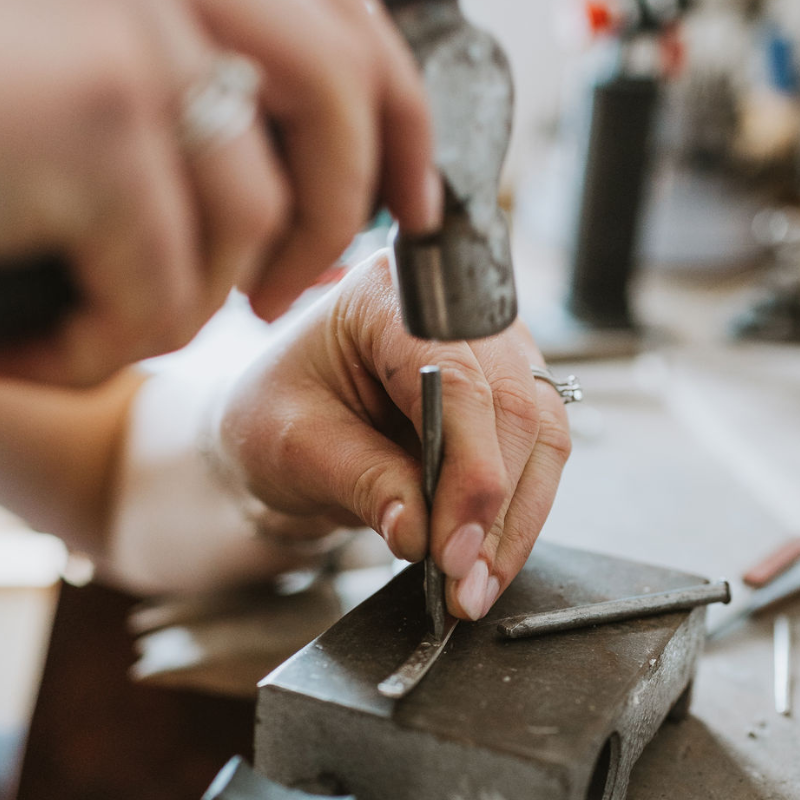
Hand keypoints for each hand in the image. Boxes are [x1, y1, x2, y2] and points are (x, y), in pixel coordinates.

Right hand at [0, 0, 437, 385]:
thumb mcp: (98, 128)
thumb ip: (206, 135)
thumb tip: (304, 215)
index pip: (349, 27)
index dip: (403, 120)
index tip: (416, 203)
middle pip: (336, 96)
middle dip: (333, 221)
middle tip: (274, 302)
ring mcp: (125, 34)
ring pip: (252, 214)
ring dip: (187, 300)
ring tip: (111, 321)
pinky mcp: (87, 117)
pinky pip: (168, 281)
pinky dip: (113, 339)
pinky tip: (43, 344)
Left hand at [219, 252, 571, 619]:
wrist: (288, 418)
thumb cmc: (278, 412)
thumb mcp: (295, 445)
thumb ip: (363, 481)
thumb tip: (423, 534)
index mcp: (389, 297)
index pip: (456, 381)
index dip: (468, 470)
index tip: (452, 549)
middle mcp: (455, 312)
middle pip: (513, 406)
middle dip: (496, 507)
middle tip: (465, 583)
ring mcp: (489, 348)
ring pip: (540, 433)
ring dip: (516, 519)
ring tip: (477, 585)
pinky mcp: (504, 390)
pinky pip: (536, 451)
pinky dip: (517, 511)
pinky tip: (488, 558)